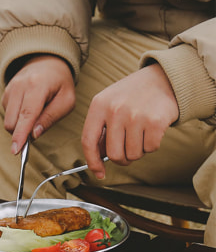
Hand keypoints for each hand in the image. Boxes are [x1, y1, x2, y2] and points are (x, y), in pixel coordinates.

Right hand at [2, 55, 75, 153]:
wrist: (47, 61)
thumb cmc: (60, 83)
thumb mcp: (66, 100)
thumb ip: (51, 118)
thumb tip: (34, 135)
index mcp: (37, 86)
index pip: (27, 115)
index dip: (21, 134)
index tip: (16, 150)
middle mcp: (20, 86)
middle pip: (13, 122)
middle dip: (21, 133)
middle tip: (36, 130)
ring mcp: (10, 89)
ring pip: (8, 121)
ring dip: (19, 126)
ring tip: (35, 115)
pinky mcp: (5, 93)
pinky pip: (7, 115)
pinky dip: (16, 118)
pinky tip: (27, 109)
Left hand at [81, 64, 178, 178]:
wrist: (163, 78)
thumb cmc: (132, 97)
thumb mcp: (109, 105)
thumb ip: (100, 130)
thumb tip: (97, 160)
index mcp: (99, 105)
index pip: (88, 142)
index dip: (92, 162)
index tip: (99, 173)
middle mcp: (115, 110)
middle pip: (113, 154)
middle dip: (122, 159)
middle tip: (127, 152)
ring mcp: (136, 115)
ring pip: (133, 154)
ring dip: (138, 151)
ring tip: (141, 134)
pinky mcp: (156, 121)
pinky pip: (150, 149)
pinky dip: (152, 145)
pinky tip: (152, 130)